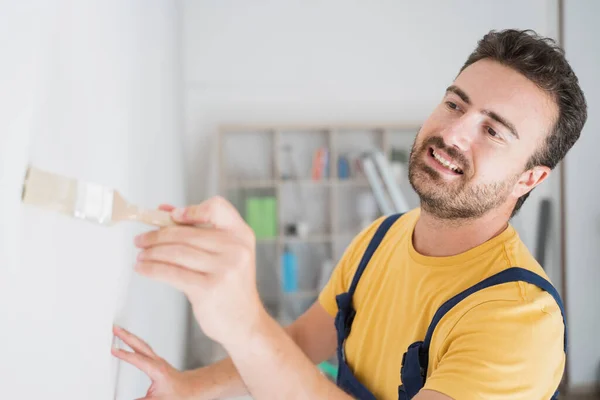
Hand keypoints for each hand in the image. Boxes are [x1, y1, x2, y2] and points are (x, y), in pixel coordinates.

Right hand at [111, 325, 195, 399]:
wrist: (191, 388)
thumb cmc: (179, 393)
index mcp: (157, 369)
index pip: (138, 359)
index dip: (125, 354)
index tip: (113, 349)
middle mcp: (158, 362)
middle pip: (140, 345)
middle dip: (127, 336)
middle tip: (115, 328)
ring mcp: (158, 360)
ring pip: (142, 345)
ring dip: (131, 337)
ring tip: (119, 331)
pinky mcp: (158, 361)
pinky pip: (145, 348)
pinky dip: (136, 343)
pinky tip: (131, 342)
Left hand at [133, 197, 262, 345]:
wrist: (244, 322)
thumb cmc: (231, 287)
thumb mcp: (226, 254)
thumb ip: (200, 231)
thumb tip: (165, 211)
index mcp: (241, 235)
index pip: (217, 208)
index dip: (192, 210)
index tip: (172, 216)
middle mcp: (236, 249)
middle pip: (187, 233)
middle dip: (157, 235)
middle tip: (141, 239)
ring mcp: (224, 269)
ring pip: (176, 252)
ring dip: (152, 252)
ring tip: (141, 255)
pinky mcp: (208, 289)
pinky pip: (171, 273)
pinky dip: (152, 269)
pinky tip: (142, 269)